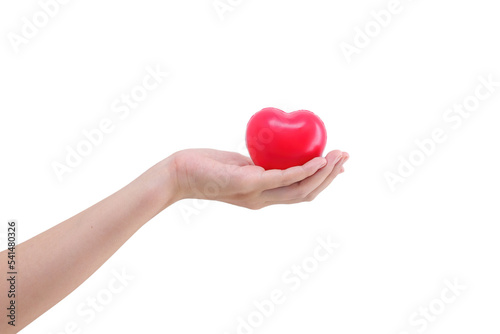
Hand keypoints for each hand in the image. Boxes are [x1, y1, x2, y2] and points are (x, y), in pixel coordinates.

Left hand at [168, 148, 348, 208]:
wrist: (179, 173)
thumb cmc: (207, 166)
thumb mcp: (239, 165)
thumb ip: (259, 164)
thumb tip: (276, 152)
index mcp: (263, 196)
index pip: (300, 193)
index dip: (323, 182)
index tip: (338, 166)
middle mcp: (263, 199)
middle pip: (306, 194)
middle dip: (330, 177)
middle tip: (345, 156)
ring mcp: (256, 194)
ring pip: (299, 189)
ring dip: (323, 174)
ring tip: (338, 156)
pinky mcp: (248, 184)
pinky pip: (281, 179)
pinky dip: (302, 171)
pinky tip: (317, 161)